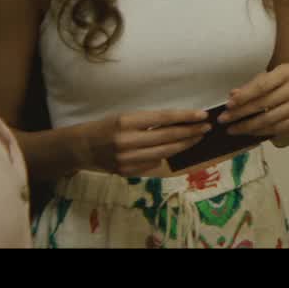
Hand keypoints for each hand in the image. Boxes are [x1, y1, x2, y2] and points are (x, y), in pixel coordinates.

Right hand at [77, 109, 211, 176]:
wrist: (81, 148)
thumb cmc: (106, 127)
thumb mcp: (124, 116)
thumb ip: (148, 121)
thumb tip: (178, 123)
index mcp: (126, 122)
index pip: (163, 118)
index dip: (185, 117)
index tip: (202, 115)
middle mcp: (127, 141)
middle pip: (167, 137)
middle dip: (190, 132)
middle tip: (207, 127)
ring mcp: (127, 159)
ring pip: (165, 152)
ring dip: (184, 145)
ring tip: (197, 138)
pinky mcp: (127, 172)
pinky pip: (153, 163)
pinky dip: (165, 156)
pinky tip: (175, 150)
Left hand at [221, 63, 288, 144]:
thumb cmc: (283, 85)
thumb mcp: (269, 79)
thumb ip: (252, 86)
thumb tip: (233, 96)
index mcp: (288, 71)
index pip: (262, 85)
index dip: (244, 96)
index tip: (228, 105)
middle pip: (264, 103)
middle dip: (241, 113)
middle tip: (224, 119)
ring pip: (270, 118)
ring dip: (248, 126)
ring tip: (233, 129)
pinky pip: (278, 128)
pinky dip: (261, 132)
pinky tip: (249, 132)